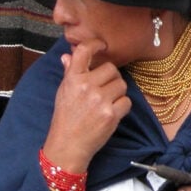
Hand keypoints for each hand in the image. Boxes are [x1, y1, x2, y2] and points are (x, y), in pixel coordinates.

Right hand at [43, 41, 131, 171]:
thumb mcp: (63, 93)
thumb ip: (69, 72)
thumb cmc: (65, 118)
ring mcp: (100, 100)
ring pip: (121, 84)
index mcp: (72, 79)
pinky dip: (122, 106)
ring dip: (117, 92)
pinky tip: (110, 112)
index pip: (84, 52)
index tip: (102, 45)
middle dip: (111, 78)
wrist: (67, 146)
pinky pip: (127, 101)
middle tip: (103, 89)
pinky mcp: (111, 113)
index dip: (95, 44)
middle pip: (112, 69)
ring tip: (106, 102)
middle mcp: (86, 87)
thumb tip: (68, 55)